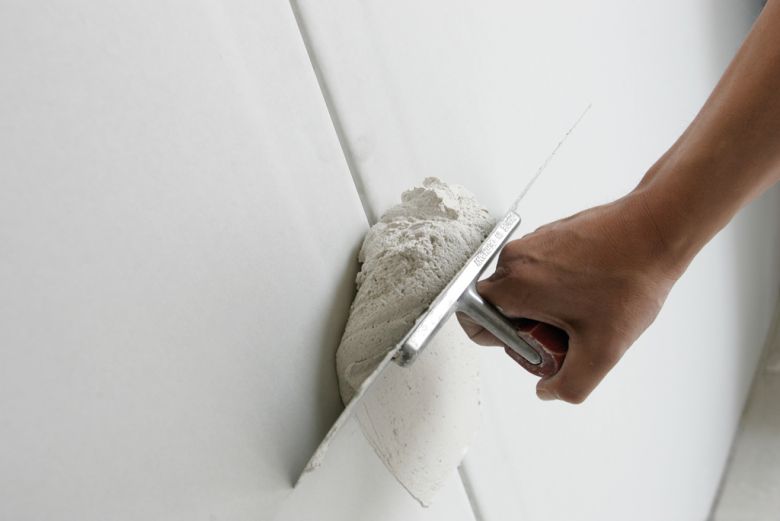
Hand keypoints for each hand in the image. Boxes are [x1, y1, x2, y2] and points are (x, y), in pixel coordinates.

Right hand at [459, 191, 683, 402]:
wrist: (655, 231)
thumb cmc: (629, 280)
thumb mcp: (602, 350)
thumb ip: (570, 385)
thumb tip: (548, 390)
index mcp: (514, 286)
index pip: (472, 321)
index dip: (499, 341)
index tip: (532, 342)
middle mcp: (514, 259)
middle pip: (497, 306)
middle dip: (525, 325)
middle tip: (565, 330)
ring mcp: (531, 242)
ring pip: (519, 287)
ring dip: (542, 305)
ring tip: (583, 307)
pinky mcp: (548, 234)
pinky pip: (536, 269)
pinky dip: (555, 284)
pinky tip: (590, 288)